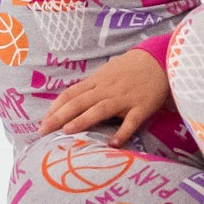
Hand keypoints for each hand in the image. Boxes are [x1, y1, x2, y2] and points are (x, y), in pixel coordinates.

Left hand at [38, 48, 169, 143]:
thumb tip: (74, 98)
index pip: (71, 94)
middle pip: (80, 102)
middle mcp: (107, 89)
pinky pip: (131, 121)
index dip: (55, 108)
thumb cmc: (132, 67)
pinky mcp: (142, 107)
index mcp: (98, 81)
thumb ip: (93, 85)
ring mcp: (124, 98)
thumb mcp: (108, 71)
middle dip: (59, 116)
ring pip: (100, 109)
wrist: (160, 59)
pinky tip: (113, 144)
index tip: (42, 122)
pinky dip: (122, 132)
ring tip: (67, 132)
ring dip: (83, 120)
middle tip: (43, 132)